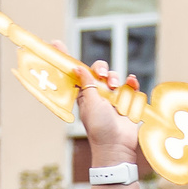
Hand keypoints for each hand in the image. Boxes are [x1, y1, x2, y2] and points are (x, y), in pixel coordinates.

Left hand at [65, 53, 141, 168]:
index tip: (56, 44)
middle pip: (98, 70)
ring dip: (115, 77)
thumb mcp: (90, 103)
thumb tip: (77, 67)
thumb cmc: (99, 127)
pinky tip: (131, 83)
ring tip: (115, 87)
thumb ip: (86, 84)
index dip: (66, 59)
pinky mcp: (126, 101)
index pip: (74, 73)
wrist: (116, 145)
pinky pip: (129, 85)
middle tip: (101, 74)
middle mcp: (97, 93)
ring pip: (113, 76)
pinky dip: (131, 82)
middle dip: (100, 68)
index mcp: (84, 94)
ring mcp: (112, 97)